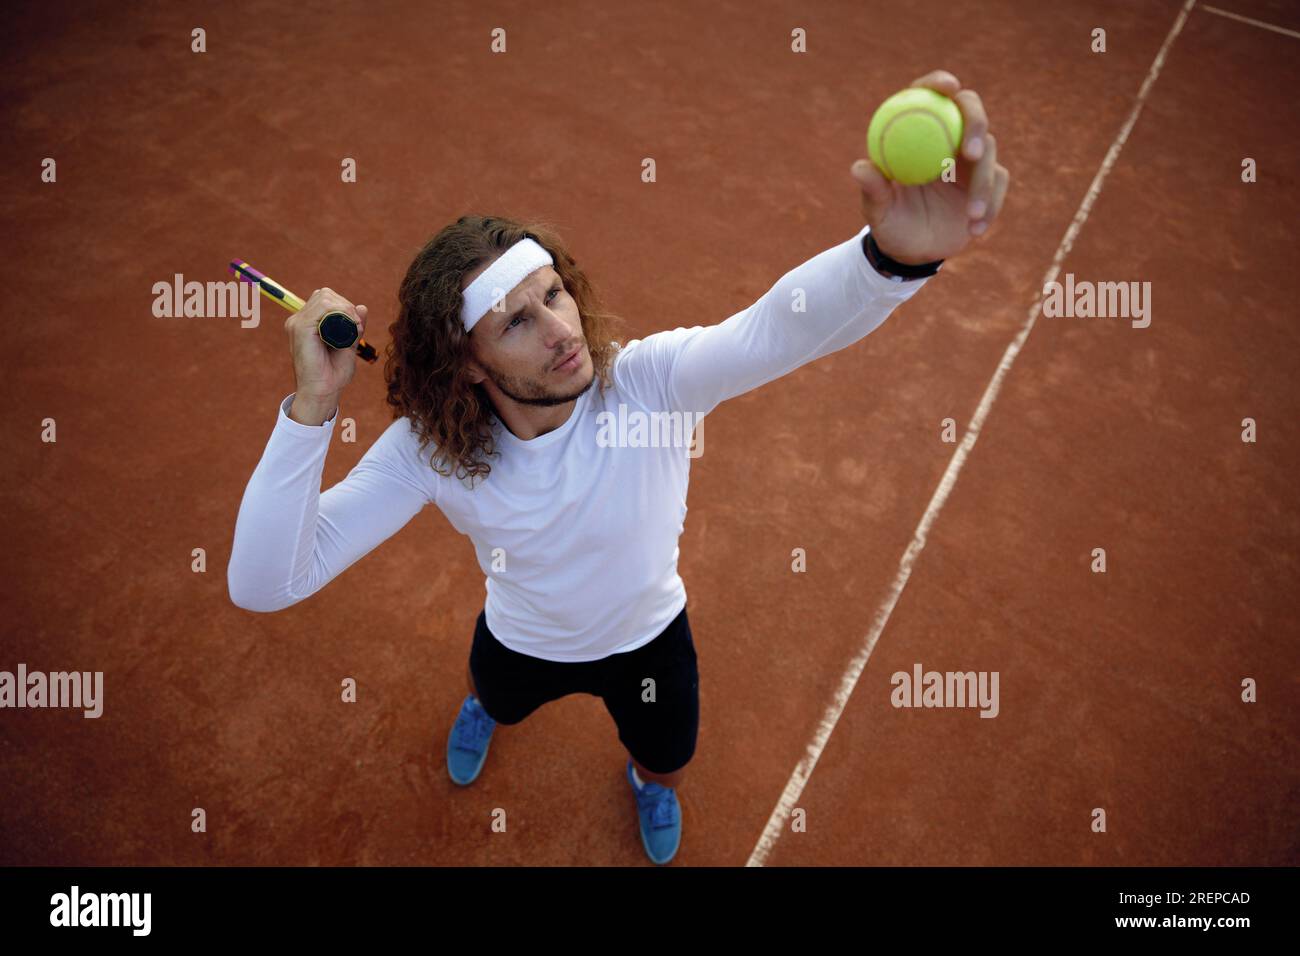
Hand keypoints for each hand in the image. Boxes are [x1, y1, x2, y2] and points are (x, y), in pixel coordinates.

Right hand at [286, 287, 367, 402]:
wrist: (323, 391)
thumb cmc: (333, 373)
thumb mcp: (348, 344)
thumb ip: (354, 326)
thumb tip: (362, 307)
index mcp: (307, 323)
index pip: (325, 299)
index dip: (344, 305)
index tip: (358, 323)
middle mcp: (299, 320)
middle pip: (325, 294)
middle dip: (346, 305)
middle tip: (357, 325)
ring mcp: (297, 323)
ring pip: (325, 297)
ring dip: (346, 308)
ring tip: (355, 326)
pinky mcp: (300, 328)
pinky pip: (322, 307)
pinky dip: (341, 311)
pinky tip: (350, 324)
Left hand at [851, 70, 1010, 263]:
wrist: (912, 251)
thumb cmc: (890, 223)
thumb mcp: (878, 211)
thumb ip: (873, 190)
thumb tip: (859, 168)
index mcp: (918, 133)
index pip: (930, 96)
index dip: (940, 83)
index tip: (948, 87)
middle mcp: (948, 138)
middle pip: (971, 112)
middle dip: (976, 123)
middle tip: (971, 152)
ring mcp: (971, 159)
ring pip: (990, 152)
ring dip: (983, 183)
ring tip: (971, 213)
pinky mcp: (989, 180)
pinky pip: (998, 184)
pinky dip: (990, 206)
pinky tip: (975, 228)